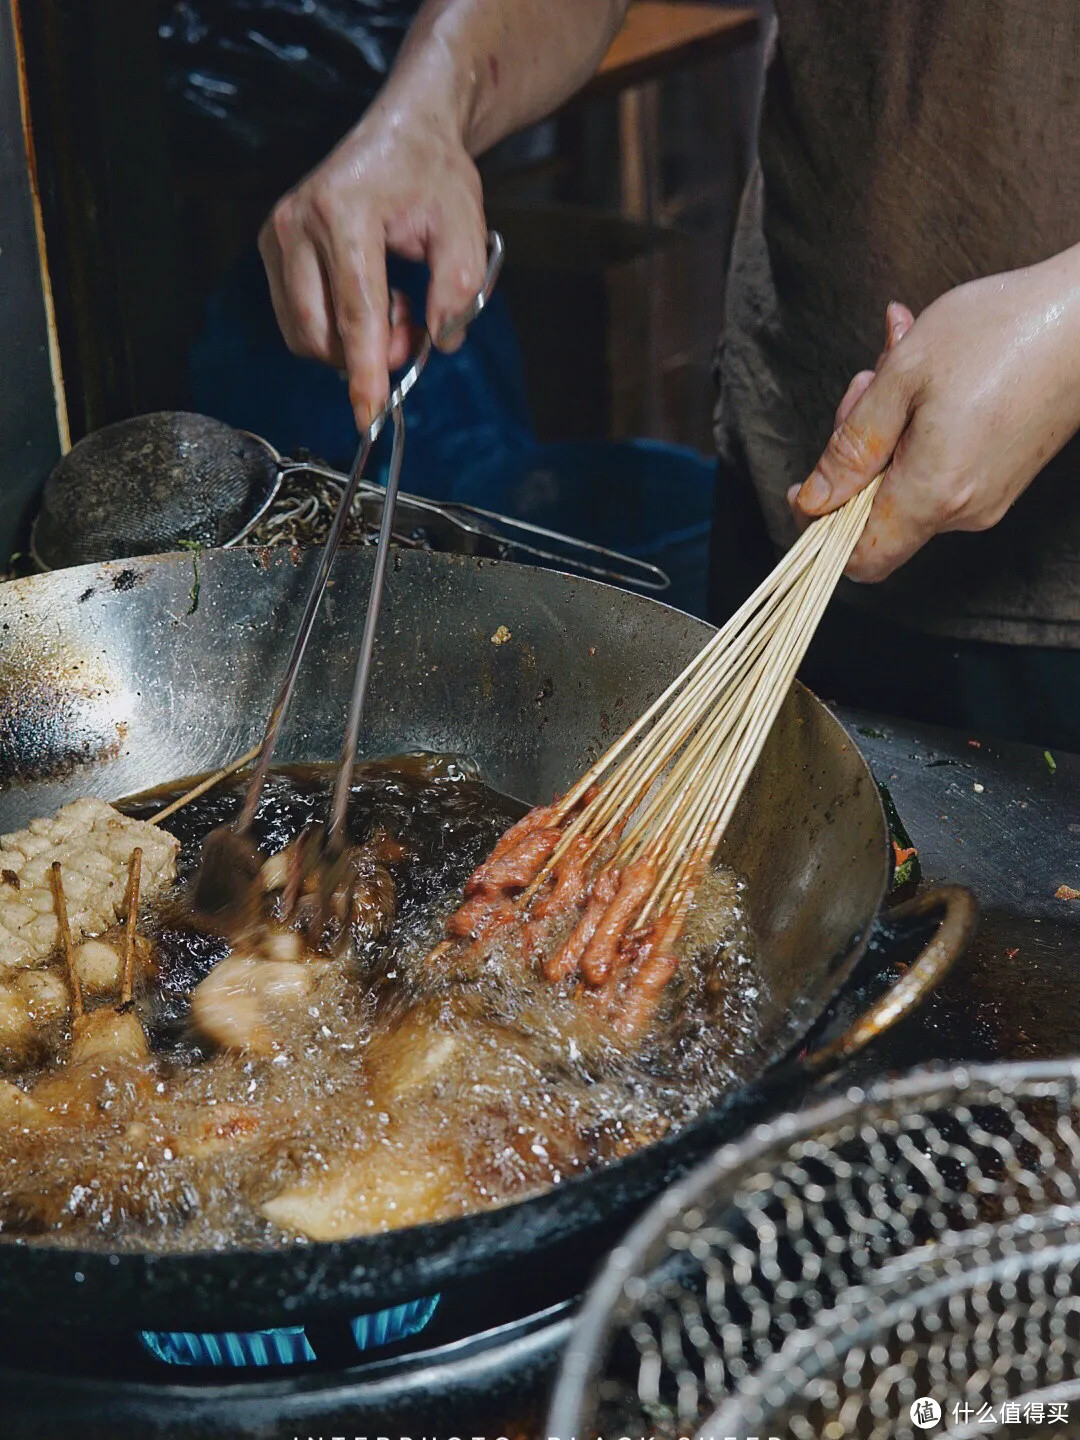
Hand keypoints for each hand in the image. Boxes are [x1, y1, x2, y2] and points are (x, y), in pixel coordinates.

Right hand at [259, 103, 487, 428]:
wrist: (403, 132)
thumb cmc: (433, 175)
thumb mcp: (465, 228)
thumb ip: (457, 289)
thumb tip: (440, 342)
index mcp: (345, 213)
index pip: (355, 312)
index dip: (364, 371)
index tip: (369, 417)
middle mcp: (298, 223)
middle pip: (319, 332)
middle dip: (365, 357)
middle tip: (413, 334)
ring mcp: (278, 234)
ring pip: (303, 333)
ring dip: (351, 344)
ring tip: (395, 308)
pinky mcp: (272, 246)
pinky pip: (297, 318)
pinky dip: (334, 329)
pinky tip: (368, 300)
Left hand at [788, 249, 1079, 580]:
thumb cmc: (1001, 331)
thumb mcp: (903, 376)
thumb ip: (851, 446)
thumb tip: (814, 499)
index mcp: (933, 494)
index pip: (860, 558)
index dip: (821, 529)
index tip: (809, 484)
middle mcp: (964, 511)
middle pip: (877, 510)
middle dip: (857, 448)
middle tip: (868, 381)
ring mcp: (989, 496)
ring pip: (907, 481)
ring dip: (889, 424)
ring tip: (902, 359)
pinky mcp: (1004, 476)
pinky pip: (940, 465)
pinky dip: (921, 424)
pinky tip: (931, 371)